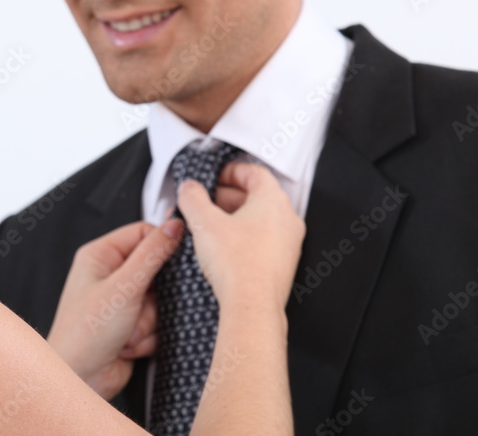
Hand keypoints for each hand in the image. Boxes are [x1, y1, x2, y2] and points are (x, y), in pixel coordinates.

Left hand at [47, 219, 183, 399]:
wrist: (79, 379)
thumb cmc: (85, 333)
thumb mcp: (124, 288)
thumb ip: (152, 254)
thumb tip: (174, 225)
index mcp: (101, 255)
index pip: (143, 233)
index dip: (161, 246)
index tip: (175, 260)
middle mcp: (109, 275)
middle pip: (156, 271)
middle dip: (153, 298)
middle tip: (139, 308)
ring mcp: (121, 301)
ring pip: (159, 301)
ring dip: (148, 322)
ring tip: (127, 333)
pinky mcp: (131, 324)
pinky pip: (157, 323)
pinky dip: (147, 337)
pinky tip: (127, 346)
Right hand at [179, 162, 304, 309]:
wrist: (251, 306)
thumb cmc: (237, 265)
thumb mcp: (204, 222)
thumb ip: (193, 197)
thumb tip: (189, 188)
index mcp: (273, 201)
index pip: (255, 172)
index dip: (231, 171)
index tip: (215, 176)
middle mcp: (287, 220)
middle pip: (257, 195)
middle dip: (228, 195)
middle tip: (206, 201)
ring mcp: (288, 244)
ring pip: (260, 219)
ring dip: (235, 217)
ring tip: (209, 225)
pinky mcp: (282, 264)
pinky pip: (264, 240)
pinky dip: (244, 237)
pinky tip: (223, 247)